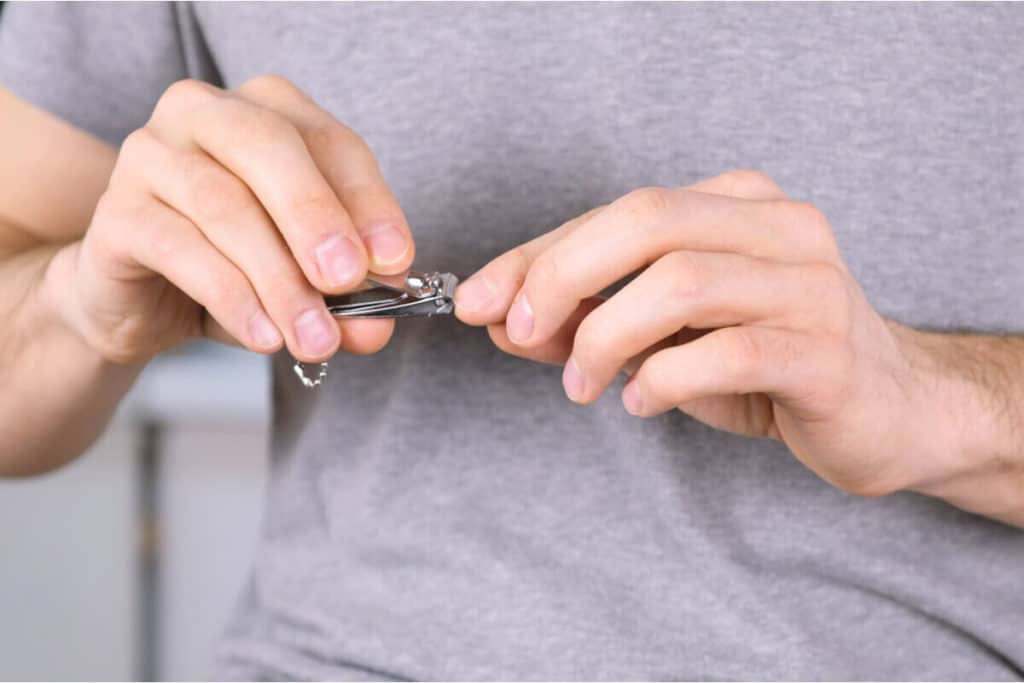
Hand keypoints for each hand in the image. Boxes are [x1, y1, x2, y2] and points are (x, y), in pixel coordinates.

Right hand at [47, 76, 414, 364]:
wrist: (139, 300)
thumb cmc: (233, 267)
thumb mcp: (302, 279)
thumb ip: (343, 297)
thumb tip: (377, 327)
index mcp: (266, 109)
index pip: (331, 143)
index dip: (369, 202)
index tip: (396, 260)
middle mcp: (204, 113)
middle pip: (269, 148)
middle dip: (317, 218)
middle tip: (349, 281)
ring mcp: (150, 155)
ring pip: (226, 206)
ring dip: (279, 279)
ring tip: (314, 337)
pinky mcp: (116, 212)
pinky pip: (179, 248)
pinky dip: (231, 296)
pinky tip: (263, 336)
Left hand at [455, 170, 952, 497]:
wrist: (888, 411)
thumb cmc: (766, 363)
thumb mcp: (665, 335)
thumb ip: (585, 319)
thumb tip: (498, 321)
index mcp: (736, 204)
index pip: (616, 212)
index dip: (535, 255)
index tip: (475, 302)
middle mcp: (778, 226)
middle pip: (646, 220)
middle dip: (559, 277)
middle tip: (516, 334)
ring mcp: (809, 284)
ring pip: (682, 282)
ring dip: (605, 337)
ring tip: (584, 386)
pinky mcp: (825, 351)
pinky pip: (726, 352)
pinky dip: (662, 379)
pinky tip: (641, 401)